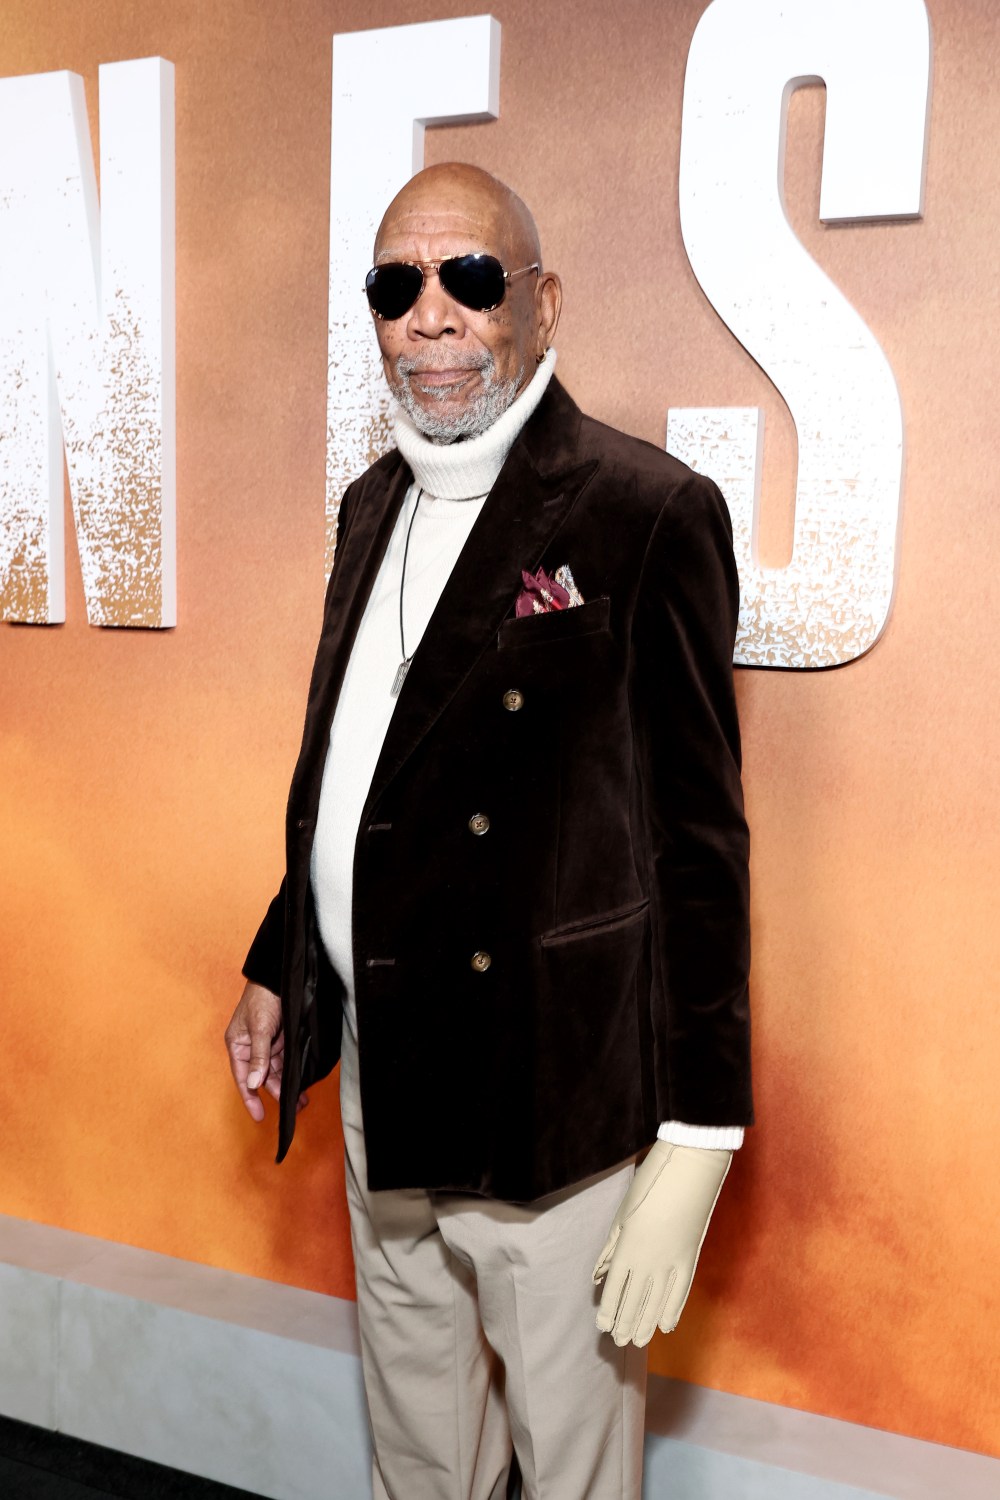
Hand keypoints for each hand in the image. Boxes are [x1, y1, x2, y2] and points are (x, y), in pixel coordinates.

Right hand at [224, 980, 307, 1122]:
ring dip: (287, 1085)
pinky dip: (292, 1073)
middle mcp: (251, 1049)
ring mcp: (266, 1045)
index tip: (259, 1116)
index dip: (250, 1098)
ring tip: (302, 1101)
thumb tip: (253, 1083)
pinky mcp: (281, 1040)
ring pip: (276, 1072)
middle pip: (262, 1077)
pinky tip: (302, 1083)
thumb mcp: (259, 1028)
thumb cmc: (262, 999)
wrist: (279, 977)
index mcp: (237, 1046)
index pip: (242, 1078)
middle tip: (293, 1108)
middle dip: (276, 1093)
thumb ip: (258, 1057)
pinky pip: (285, 1062)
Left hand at [593, 1141, 730, 1346]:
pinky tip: (666, 1324)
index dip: (609, 1311)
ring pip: (657, 1302)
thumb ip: (611, 1247)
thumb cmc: (651, 1184)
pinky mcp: (691, 1257)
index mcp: (628, 1247)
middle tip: (619, 1341)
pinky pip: (680, 1292)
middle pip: (635, 1301)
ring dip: (646, 1322)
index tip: (604, 1326)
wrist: (690, 1169)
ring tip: (639, 1341)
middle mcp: (649, 1260)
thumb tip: (599, 1273)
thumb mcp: (623, 1213)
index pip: (615, 1289)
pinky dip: (673, 1309)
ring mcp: (672, 1261)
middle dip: (626, 1323)